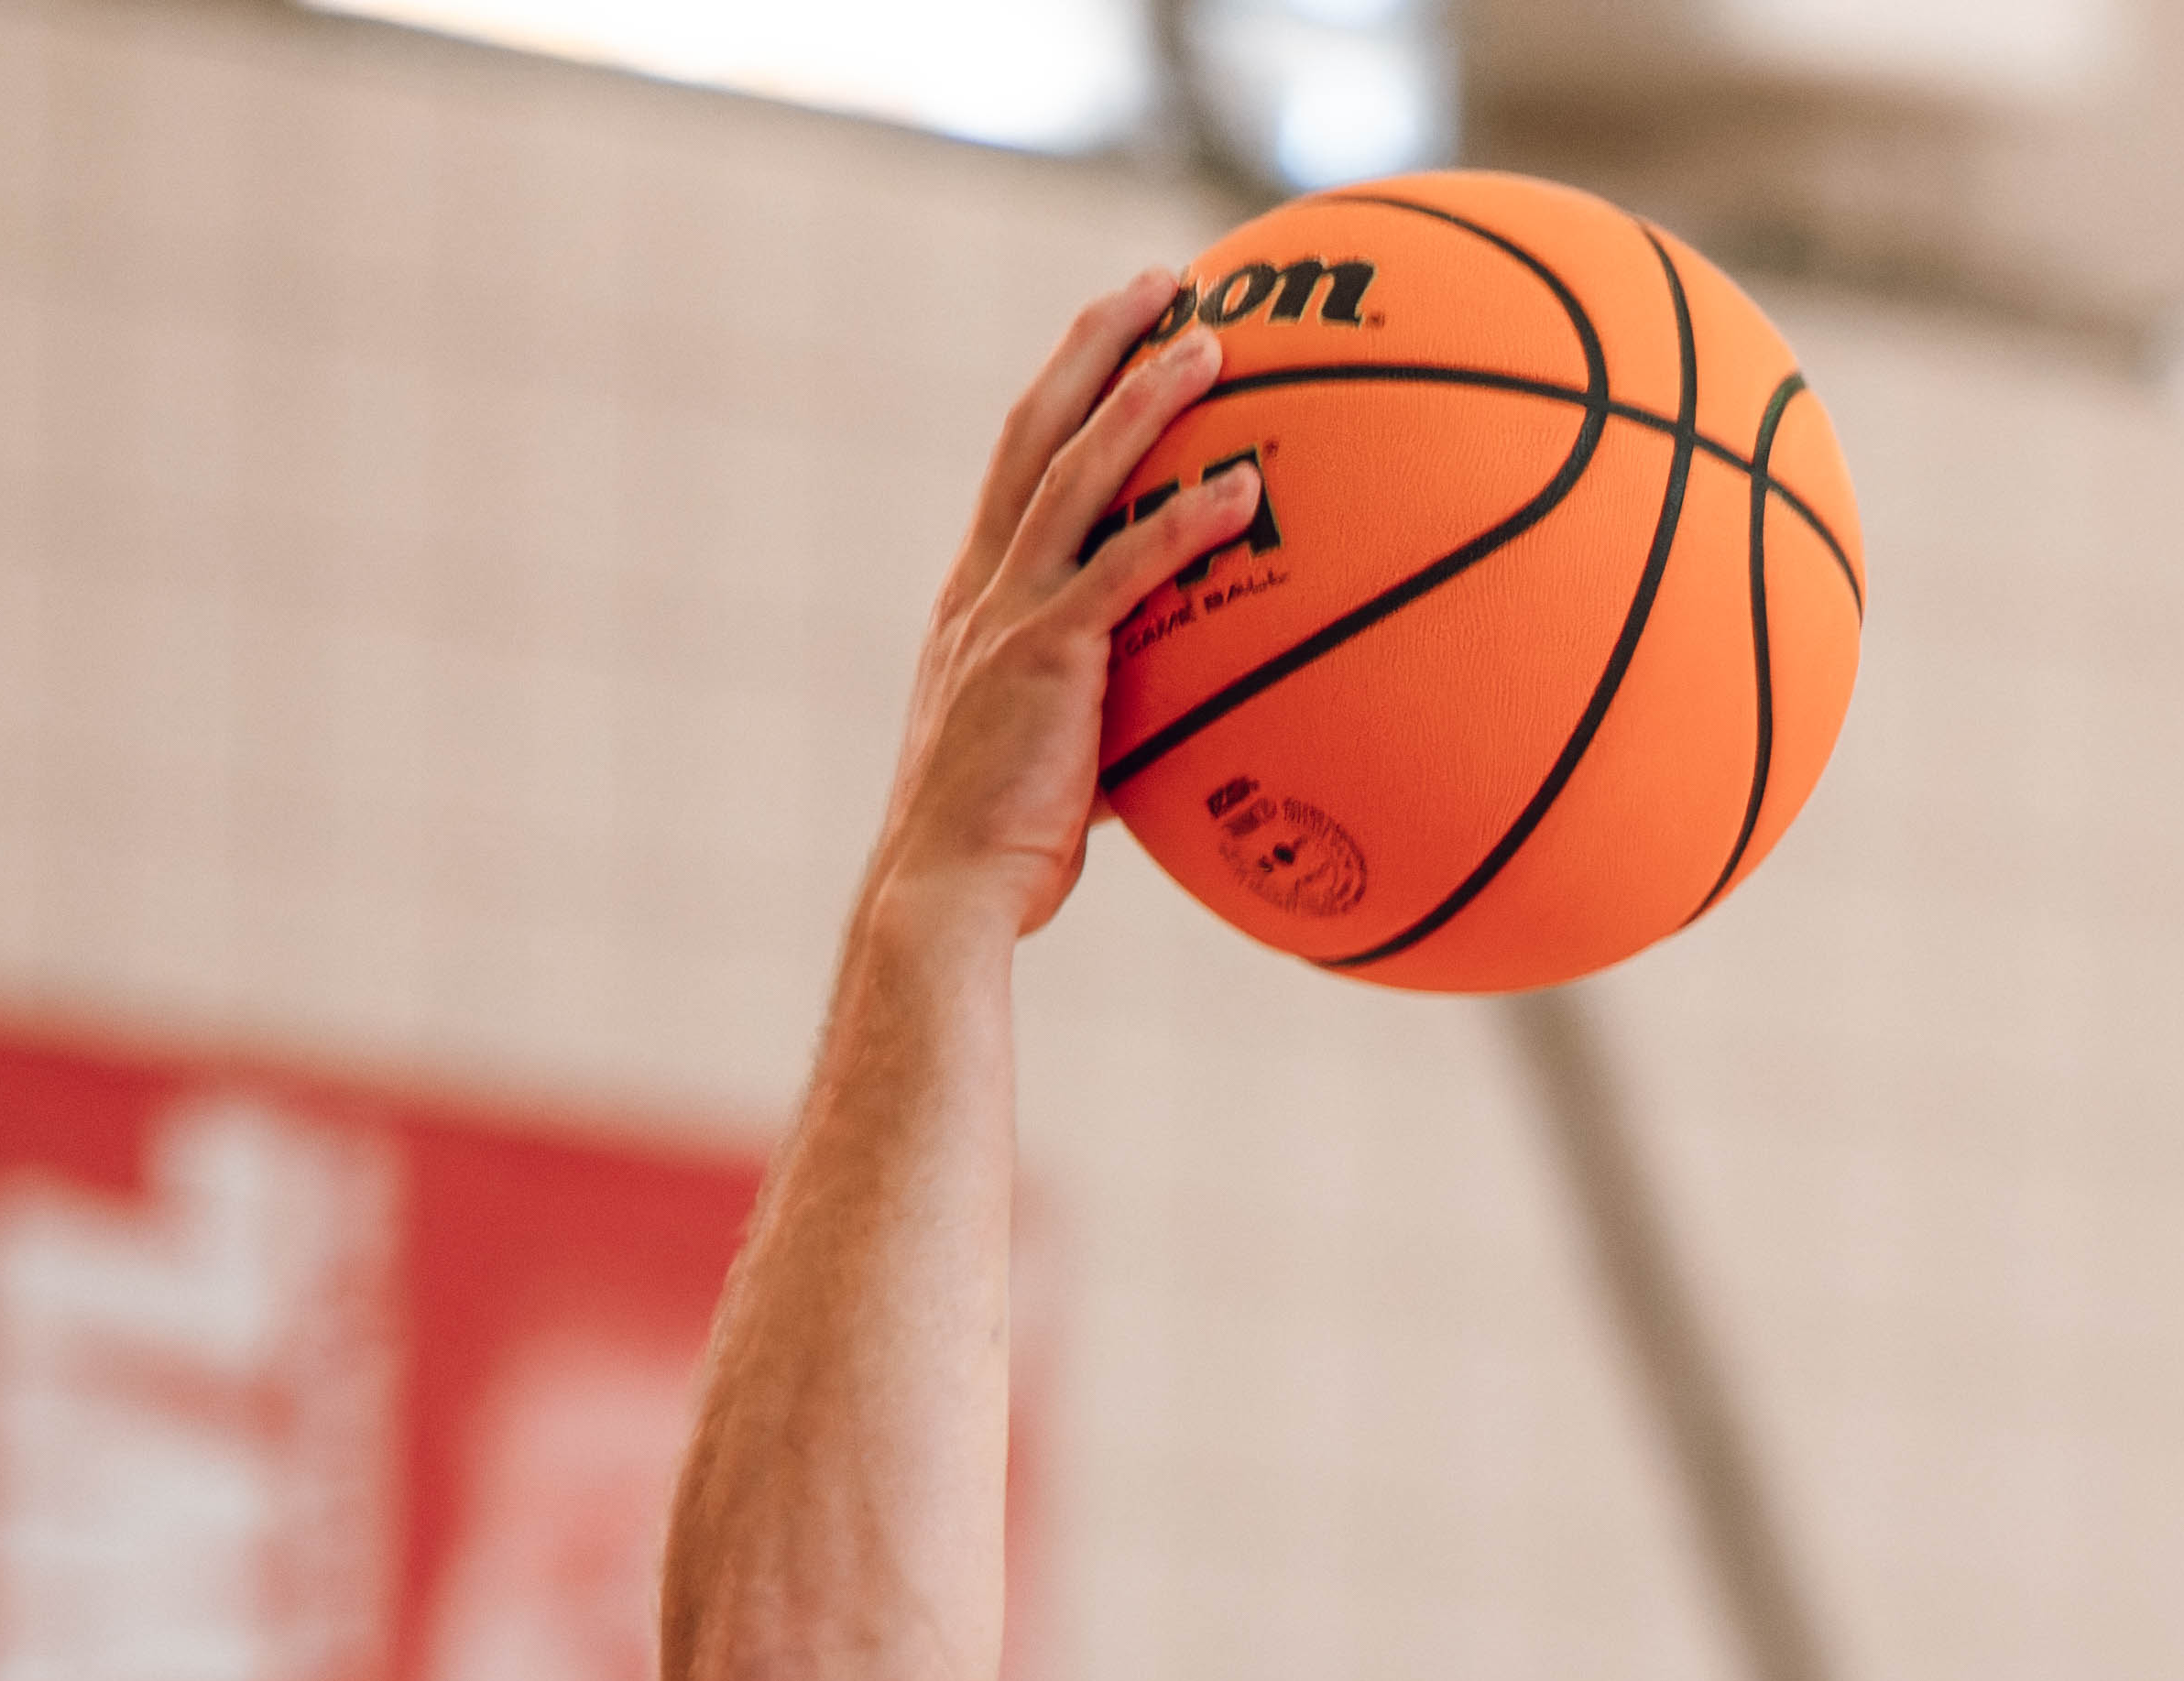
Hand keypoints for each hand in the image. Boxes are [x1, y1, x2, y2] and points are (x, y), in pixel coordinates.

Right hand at [864, 275, 1258, 937]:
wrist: (941, 894)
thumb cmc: (998, 854)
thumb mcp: (1050, 764)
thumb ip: (1105, 723)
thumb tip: (1179, 735)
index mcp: (976, 598)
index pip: (1018, 464)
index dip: (1064, 388)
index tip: (1115, 334)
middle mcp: (984, 585)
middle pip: (1037, 427)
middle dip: (1098, 344)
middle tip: (1161, 283)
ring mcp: (1010, 615)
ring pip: (1077, 471)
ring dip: (1145, 398)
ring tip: (1211, 341)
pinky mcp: (1047, 658)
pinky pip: (1126, 571)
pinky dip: (1183, 523)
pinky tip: (1241, 491)